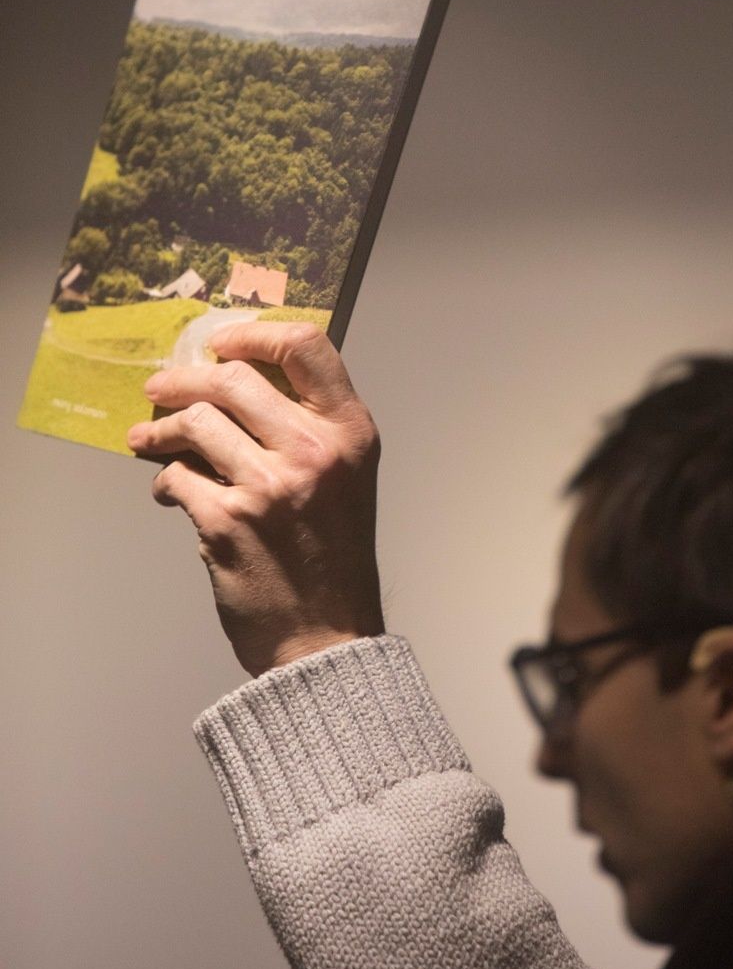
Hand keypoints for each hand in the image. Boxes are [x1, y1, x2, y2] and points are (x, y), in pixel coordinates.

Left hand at [127, 322, 383, 676]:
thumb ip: (311, 425)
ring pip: (196, 423)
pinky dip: (164, 481)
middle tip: (161, 388)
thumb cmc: (334, 555)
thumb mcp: (347, 475)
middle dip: (184, 380)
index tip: (223, 342)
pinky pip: (177, 477)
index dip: (255, 334)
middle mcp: (314, 451)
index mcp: (350, 432)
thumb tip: (239, 380)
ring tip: (146, 439)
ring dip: (160, 430)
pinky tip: (168, 491)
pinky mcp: (226, 522)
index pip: (307, 346)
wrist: (325, 634)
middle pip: (234, 379)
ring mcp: (269, 486)